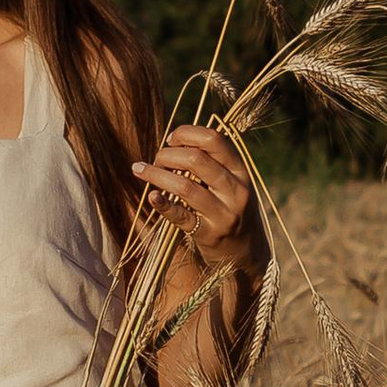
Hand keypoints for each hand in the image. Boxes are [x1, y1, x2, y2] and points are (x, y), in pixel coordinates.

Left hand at [132, 122, 262, 276]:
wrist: (246, 252)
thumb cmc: (230, 208)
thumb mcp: (232, 183)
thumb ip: (212, 162)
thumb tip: (174, 140)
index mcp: (241, 170)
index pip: (214, 139)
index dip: (187, 133)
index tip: (170, 139)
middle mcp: (235, 190)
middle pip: (196, 159)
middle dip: (168, 154)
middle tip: (157, 159)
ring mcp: (224, 214)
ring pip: (185, 186)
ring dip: (157, 175)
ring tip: (140, 170)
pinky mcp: (210, 234)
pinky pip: (182, 216)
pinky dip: (163, 204)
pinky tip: (152, 196)